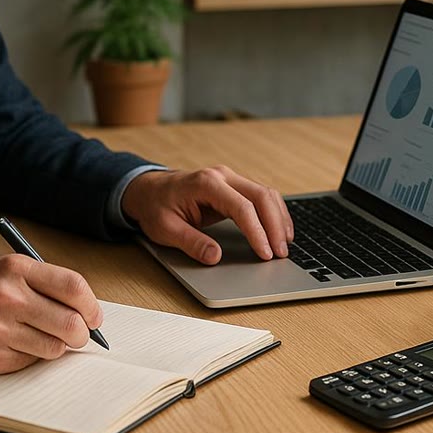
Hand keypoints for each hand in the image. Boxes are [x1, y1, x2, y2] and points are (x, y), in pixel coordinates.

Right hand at [0, 254, 102, 372]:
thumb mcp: (4, 270)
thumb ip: (43, 284)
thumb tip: (86, 310)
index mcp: (15, 268)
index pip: (73, 287)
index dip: (92, 306)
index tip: (94, 316)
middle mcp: (7, 296)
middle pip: (71, 323)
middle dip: (82, 334)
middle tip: (79, 335)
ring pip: (54, 348)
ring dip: (55, 347)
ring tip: (39, 336)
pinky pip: (30, 362)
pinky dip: (30, 356)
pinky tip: (13, 344)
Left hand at [121, 167, 293, 264]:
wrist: (148, 189)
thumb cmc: (155, 207)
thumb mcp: (165, 229)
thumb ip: (191, 242)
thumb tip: (216, 256)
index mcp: (205, 183)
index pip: (242, 207)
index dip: (257, 232)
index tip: (265, 253)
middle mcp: (222, 176)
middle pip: (261, 196)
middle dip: (275, 226)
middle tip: (281, 253)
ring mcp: (229, 178)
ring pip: (266, 193)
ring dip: (279, 218)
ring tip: (285, 244)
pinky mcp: (233, 186)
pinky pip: (260, 196)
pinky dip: (273, 212)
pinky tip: (280, 230)